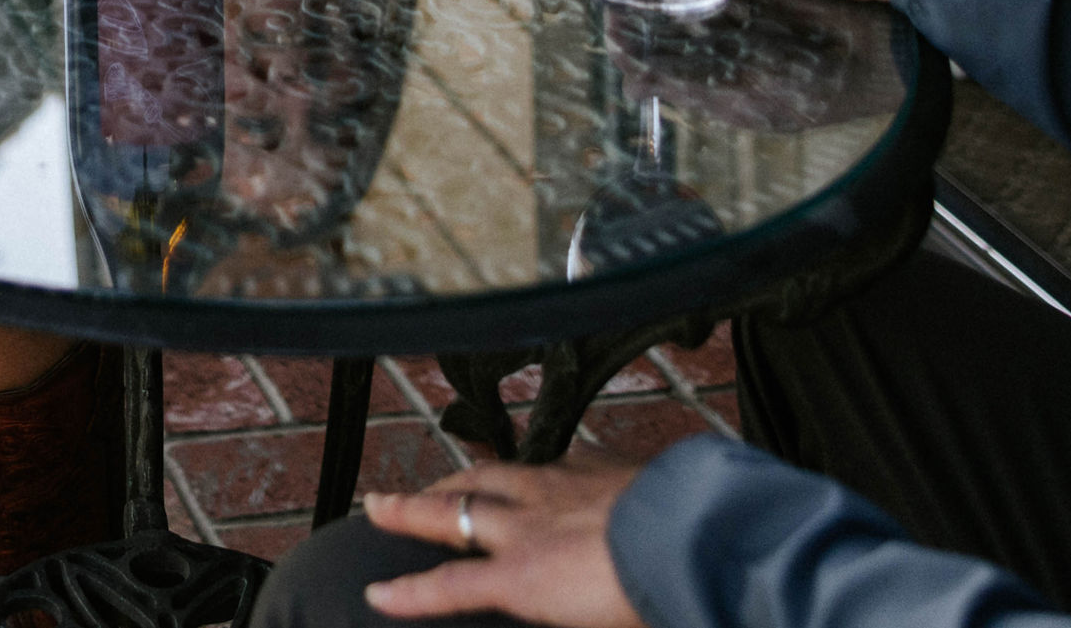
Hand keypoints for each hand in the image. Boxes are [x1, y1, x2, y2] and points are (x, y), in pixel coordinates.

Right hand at [362, 455, 644, 625]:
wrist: (694, 539)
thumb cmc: (648, 600)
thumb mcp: (594, 625)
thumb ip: (562, 608)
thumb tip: (554, 602)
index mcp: (523, 575)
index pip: (448, 586)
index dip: (409, 593)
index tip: (376, 593)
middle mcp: (530, 522)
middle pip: (453, 510)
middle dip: (409, 509)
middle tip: (378, 502)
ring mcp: (562, 483)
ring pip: (495, 472)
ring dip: (462, 477)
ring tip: (443, 480)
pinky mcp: (598, 463)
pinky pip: (554, 459)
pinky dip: (536, 468)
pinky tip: (542, 468)